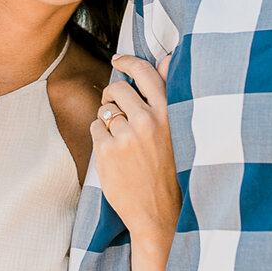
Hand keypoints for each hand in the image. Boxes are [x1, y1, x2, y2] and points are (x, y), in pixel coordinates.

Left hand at [91, 54, 177, 246]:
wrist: (160, 213)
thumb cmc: (169, 169)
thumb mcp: (177, 130)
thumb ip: (168, 95)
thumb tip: (168, 57)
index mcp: (169, 114)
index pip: (145, 73)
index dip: (128, 62)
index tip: (119, 59)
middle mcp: (148, 121)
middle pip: (117, 89)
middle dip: (112, 96)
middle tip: (117, 110)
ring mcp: (126, 136)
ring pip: (104, 111)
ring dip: (107, 120)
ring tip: (122, 141)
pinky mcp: (107, 150)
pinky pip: (95, 129)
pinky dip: (100, 138)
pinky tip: (115, 155)